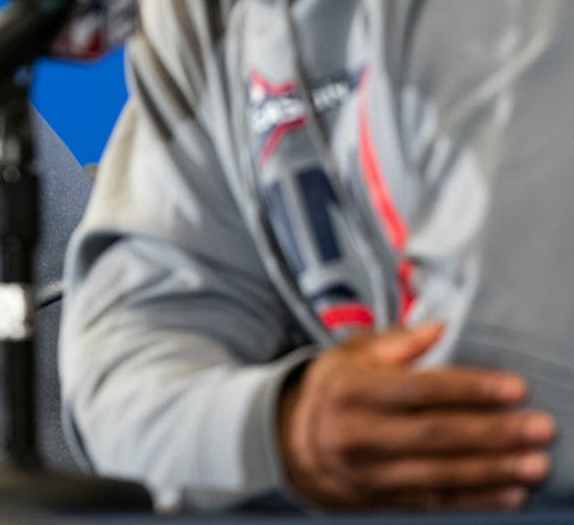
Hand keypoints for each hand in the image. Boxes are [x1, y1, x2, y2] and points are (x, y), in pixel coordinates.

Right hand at [278, 322, 554, 510]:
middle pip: (435, 435)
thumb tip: (440, 329)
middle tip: (538, 428)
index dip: (469, 388)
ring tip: (534, 465)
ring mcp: (368, 472)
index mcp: (351, 390)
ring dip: (492, 471)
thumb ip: (395, 342)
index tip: (514, 387)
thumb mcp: (349, 355)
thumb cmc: (334, 391)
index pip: (419, 388)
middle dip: (493, 433)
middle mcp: (358, 433)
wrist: (292, 443)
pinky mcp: (379, 501)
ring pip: (438, 474)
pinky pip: (433, 503)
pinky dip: (474, 502)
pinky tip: (508, 494)